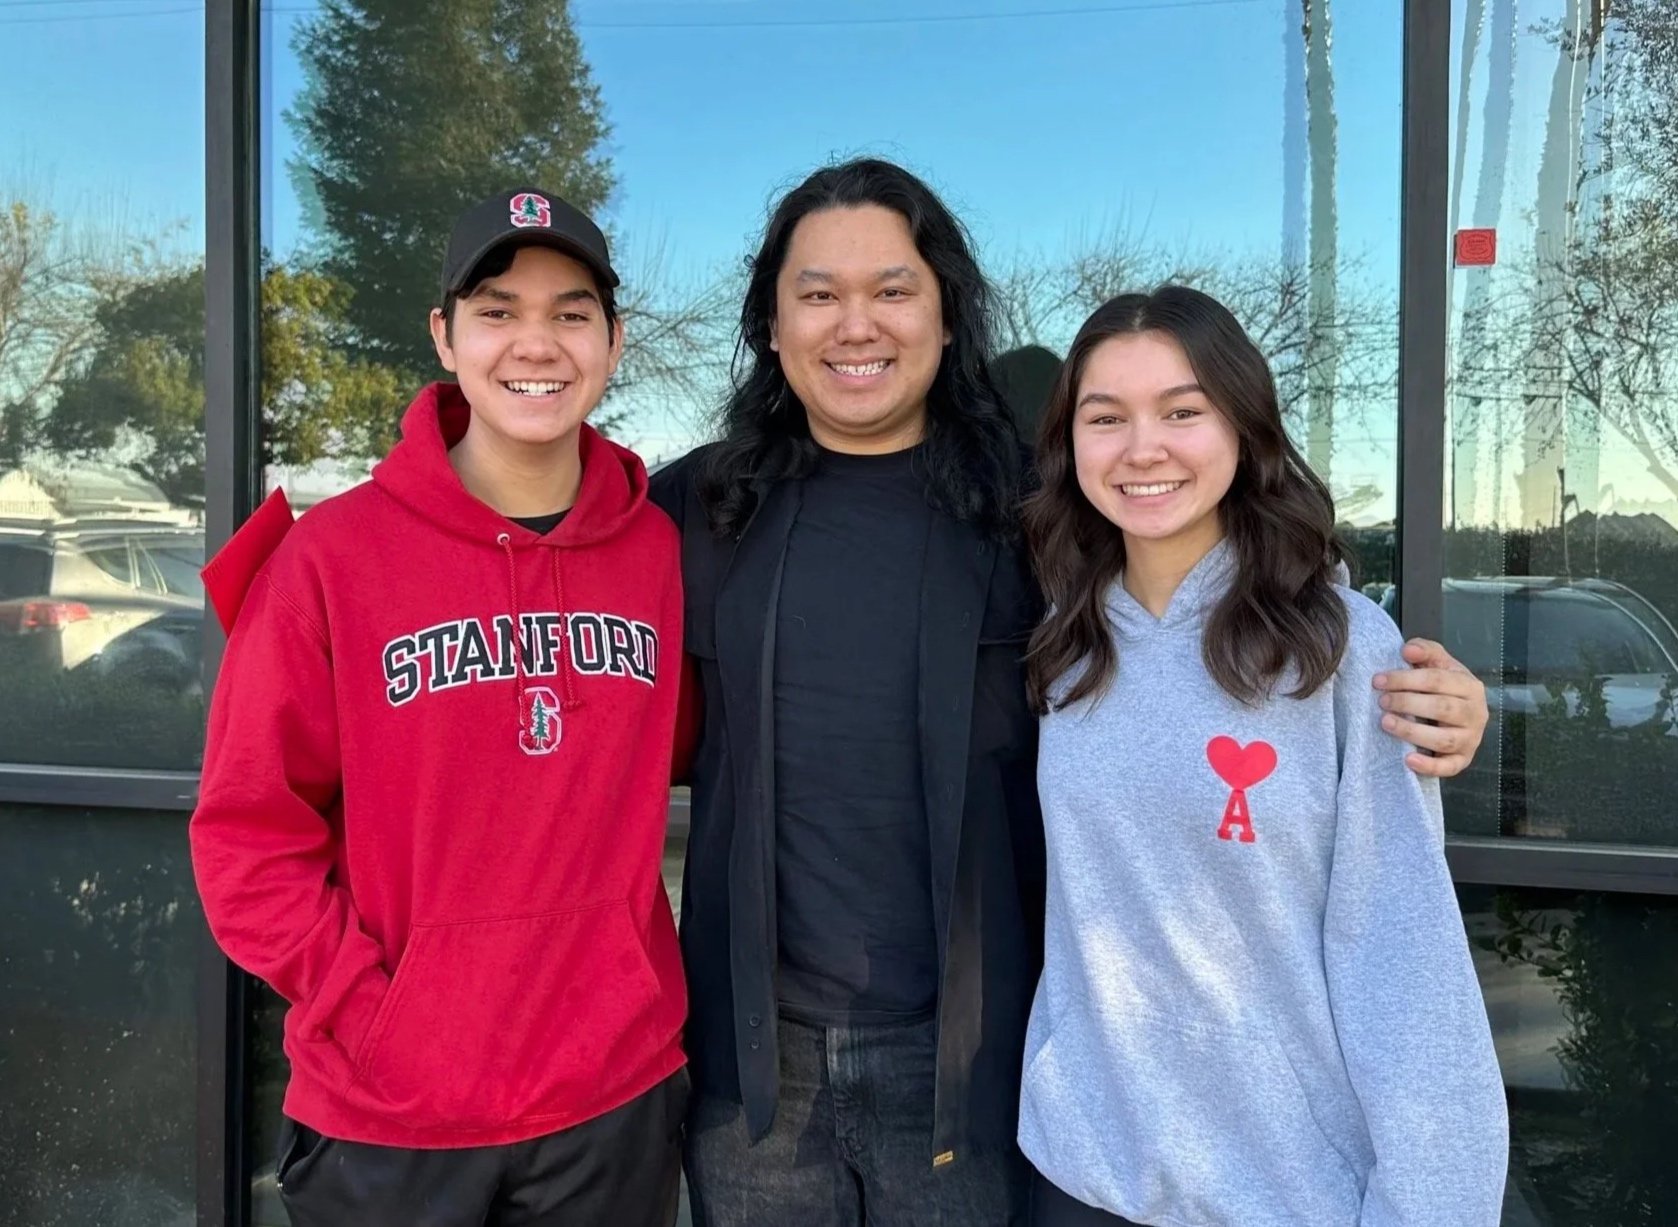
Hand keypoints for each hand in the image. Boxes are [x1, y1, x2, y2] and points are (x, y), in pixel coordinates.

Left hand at [1371, 638, 1488, 778]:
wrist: (1461, 712)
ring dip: (1412, 732)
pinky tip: (1408, 759)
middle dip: (1407, 703)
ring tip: (1385, 723)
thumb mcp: (1437, 663)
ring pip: (1444, 739)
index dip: (1406, 679)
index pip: (1437, 680)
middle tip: (1381, 701)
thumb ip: (1424, 651)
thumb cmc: (1443, 686)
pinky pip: (1449, 767)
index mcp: (1469, 686)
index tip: (1378, 680)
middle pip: (1441, 708)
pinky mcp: (1463, 759)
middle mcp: (1475, 713)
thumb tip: (1407, 650)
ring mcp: (1471, 739)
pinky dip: (1429, 766)